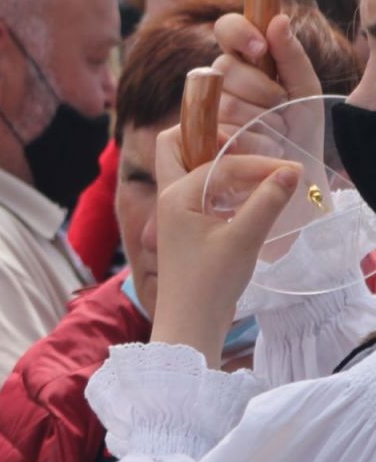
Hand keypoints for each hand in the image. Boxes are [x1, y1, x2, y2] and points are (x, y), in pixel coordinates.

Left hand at [148, 126, 301, 364]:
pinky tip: (248, 195)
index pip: (219, 163)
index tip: (292, 171)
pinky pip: (198, 189)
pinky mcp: (186, 224)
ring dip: (216, 162)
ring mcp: (174, 210)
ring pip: (187, 167)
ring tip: (254, 172)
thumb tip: (290, 172)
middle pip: (175, 146)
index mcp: (174, 195)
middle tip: (247, 151)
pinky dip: (220, 183)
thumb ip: (267, 202)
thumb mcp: (243, 239)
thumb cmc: (210, 282)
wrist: (189, 322)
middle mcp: (168, 196)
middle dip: (208, 139)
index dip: (258, 164)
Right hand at [211, 13, 319, 134]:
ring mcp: (208, 108)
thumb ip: (291, 55)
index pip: (227, 28)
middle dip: (261, 89)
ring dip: (261, 119)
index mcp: (245, 58)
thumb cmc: (301, 124)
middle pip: (226, 68)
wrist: (298, 166)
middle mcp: (221, 79)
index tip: (260, 49)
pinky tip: (264, 146)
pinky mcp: (203, 137)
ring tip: (277, 131)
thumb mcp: (304, 87)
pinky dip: (253, 140)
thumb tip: (278, 19)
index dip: (239, 33)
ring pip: (226, 103)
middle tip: (281, 105)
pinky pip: (222, 131)